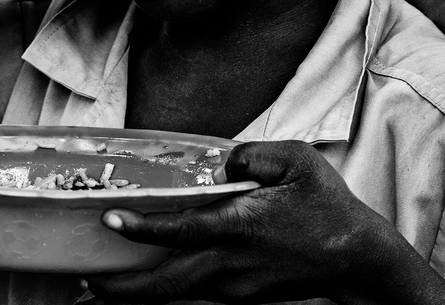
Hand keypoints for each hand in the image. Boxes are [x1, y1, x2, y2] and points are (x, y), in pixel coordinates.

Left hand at [84, 140, 402, 304]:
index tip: (108, 219)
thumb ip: (252, 155)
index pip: (175, 230)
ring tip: (107, 292)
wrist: (357, 260)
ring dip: (139, 298)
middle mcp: (229, 264)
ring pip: (175, 298)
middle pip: (161, 287)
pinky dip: (169, 296)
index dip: (137, 227)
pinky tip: (158, 285)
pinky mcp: (244, 298)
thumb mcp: (297, 161)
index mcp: (238, 226)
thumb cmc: (329, 208)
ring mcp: (235, 288)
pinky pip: (196, 298)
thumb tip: (223, 163)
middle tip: (87, 284)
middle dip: (119, 291)